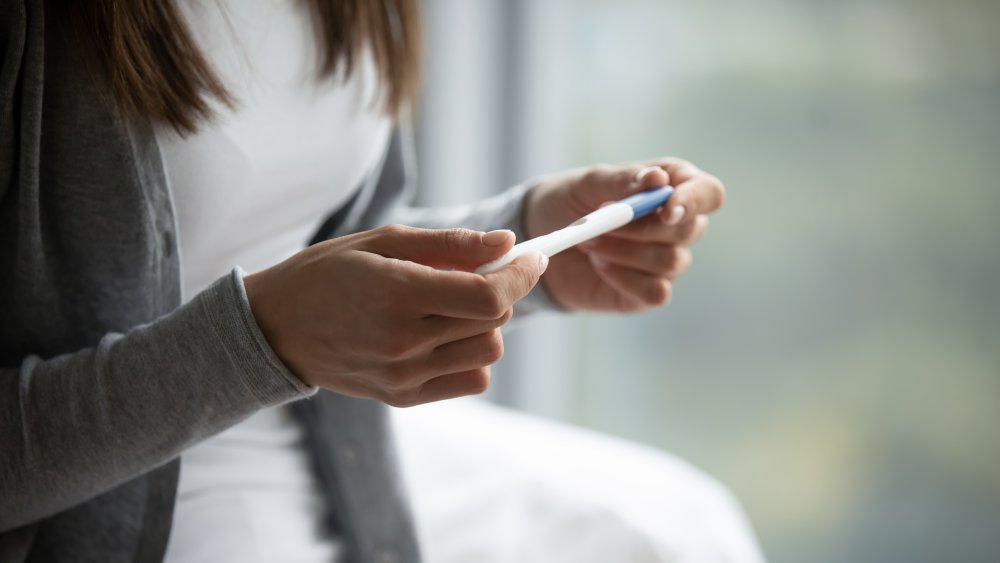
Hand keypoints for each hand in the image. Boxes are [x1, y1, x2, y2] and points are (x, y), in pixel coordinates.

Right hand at [244, 225, 546, 406]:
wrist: (276, 328)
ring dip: (486, 324)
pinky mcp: (403, 396)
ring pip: (488, 352)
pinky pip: (470, 380)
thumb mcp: (383, 241)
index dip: (520, 274)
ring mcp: (404, 375)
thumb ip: (450, 245)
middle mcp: (404, 342)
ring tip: (452, 304)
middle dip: (501, 290)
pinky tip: (445, 334)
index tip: (532, 256)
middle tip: (480, 271)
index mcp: (398, 295)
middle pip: (494, 322)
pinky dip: (472, 355)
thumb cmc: (328, 273)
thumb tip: (507, 242)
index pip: (488, 295)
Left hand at [523, 158, 724, 311]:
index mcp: (673, 186)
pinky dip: (623, 278)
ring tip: (590, 242)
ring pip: (670, 261)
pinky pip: (655, 292)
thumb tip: (658, 179)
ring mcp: (667, 261)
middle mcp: (678, 225)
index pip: (708, 193)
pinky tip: (601, 266)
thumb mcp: (589, 182)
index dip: (694, 201)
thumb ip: (623, 180)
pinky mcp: (650, 292)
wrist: (540, 239)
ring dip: (623, 251)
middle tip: (599, 222)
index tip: (666, 208)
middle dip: (640, 228)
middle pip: (689, 229)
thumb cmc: (571, 202)